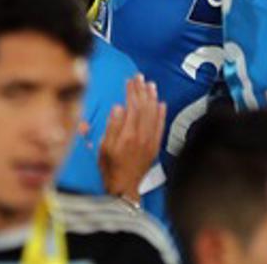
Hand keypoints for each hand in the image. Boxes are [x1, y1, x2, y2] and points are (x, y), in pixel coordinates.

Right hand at [97, 76, 164, 201]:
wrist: (123, 189)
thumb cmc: (110, 168)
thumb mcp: (104, 147)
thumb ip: (112, 126)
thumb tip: (118, 107)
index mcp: (128, 134)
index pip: (132, 106)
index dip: (132, 91)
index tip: (130, 80)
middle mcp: (142, 135)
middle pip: (144, 107)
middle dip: (142, 90)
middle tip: (140, 77)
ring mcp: (150, 141)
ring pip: (154, 114)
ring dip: (153, 98)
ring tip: (151, 85)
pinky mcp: (155, 146)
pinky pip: (161, 126)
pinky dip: (162, 113)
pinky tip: (162, 104)